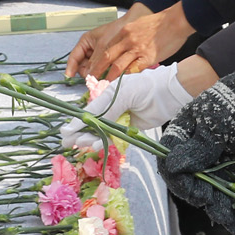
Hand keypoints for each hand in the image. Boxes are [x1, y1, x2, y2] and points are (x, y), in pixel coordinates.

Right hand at [62, 65, 195, 146]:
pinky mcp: (130, 129)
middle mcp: (111, 109)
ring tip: (90, 144)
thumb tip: (88, 123)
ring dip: (93, 140)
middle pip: (92, 125)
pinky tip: (100, 146)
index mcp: (106, 97)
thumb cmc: (145, 88)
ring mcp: (120, 119)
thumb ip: (106, 110)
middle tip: (75, 142)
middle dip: (82, 134)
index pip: (88, 112)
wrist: (168, 94)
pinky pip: (115, 138)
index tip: (65, 133)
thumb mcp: (122, 94)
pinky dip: (107, 143)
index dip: (76, 124)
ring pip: (102, 133)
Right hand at [68, 4, 148, 77]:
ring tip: (104, 75)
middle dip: (88, 73)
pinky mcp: (108, 61)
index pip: (74, 57)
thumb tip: (90, 75)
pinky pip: (103, 69)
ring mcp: (98, 55)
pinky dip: (105, 72)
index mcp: (85, 42)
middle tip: (94, 78)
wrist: (133, 24)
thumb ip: (96, 60)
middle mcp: (90, 50)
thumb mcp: (104, 45)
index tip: (69, 77)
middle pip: (83, 66)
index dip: (70, 68)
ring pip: (93, 69)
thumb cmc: (117, 30)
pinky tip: (110, 74)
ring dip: (97, 73)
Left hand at [90, 5, 193, 77]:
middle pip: (106, 57)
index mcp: (124, 32)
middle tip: (91, 80)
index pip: (106, 48)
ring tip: (103, 86)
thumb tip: (123, 50)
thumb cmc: (160, 23)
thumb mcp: (138, 26)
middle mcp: (127, 40)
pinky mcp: (148, 57)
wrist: (175, 20)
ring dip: (108, 78)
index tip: (93, 69)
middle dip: (97, 70)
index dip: (98, 60)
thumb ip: (129, 37)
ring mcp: (137, 49)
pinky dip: (126, 78)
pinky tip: (122, 85)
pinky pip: (133, 70)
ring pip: (117, 66)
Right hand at [160, 62, 234, 233]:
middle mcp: (196, 150)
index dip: (178, 179)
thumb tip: (171, 167)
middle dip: (199, 194)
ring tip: (230, 220)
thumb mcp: (216, 124)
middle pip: (188, 182)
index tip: (194, 188)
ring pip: (209, 192)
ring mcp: (217, 162)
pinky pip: (228, 195)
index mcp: (184, 133)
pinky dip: (231, 211)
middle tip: (209, 198)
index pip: (170, 162)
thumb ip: (196, 149)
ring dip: (217, 207)